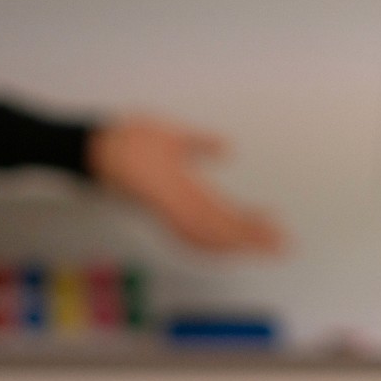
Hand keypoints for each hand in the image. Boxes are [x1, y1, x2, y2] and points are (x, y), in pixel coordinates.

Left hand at [89, 116, 285, 254]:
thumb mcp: (174, 136)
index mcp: (185, 190)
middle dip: (253, 236)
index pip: (223, 212)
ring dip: (240, 238)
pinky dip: (210, 235)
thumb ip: (201, 143)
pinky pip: (187, 223)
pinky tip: (229, 239)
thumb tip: (228, 148)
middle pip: (222, 226)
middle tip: (284, 244)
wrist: (96, 143)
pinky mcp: (156, 200)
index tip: (276, 224)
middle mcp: (179, 203)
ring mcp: (168, 204)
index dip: (249, 222)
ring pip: (211, 230)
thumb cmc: (128, 140)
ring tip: (267, 244)